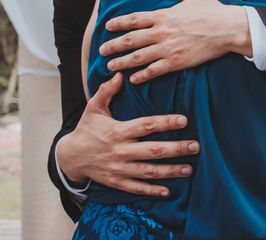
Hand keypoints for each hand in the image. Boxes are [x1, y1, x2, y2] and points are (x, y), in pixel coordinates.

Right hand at [57, 73, 199, 196]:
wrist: (69, 157)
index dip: (165, 123)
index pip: (146, 125)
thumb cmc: (87, 129)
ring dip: (170, 171)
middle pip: (153, 150)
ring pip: (149, 171)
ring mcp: (119, 168)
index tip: (184, 120)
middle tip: (195, 146)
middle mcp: (120, 150)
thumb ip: (106, 91)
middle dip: (176, 149)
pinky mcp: (116, 181)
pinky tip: (168, 191)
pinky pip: (136, 188)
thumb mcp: (93, 108)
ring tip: (190, 168)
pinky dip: (151, 190)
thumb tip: (120, 74)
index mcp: (118, 131)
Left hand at [100, 0, 251, 83]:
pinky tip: (133, 79)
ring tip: (110, 66)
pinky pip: (155, 70)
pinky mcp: (177, 62)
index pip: (134, 19)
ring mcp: (168, 48)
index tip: (107, 26)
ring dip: (122, 62)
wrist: (228, 28)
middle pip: (130, 40)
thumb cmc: (213, 11)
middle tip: (102, 50)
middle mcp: (162, 32)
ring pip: (138, 57)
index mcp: (164, 15)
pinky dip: (142, 75)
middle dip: (113, 45)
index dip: (119, 23)